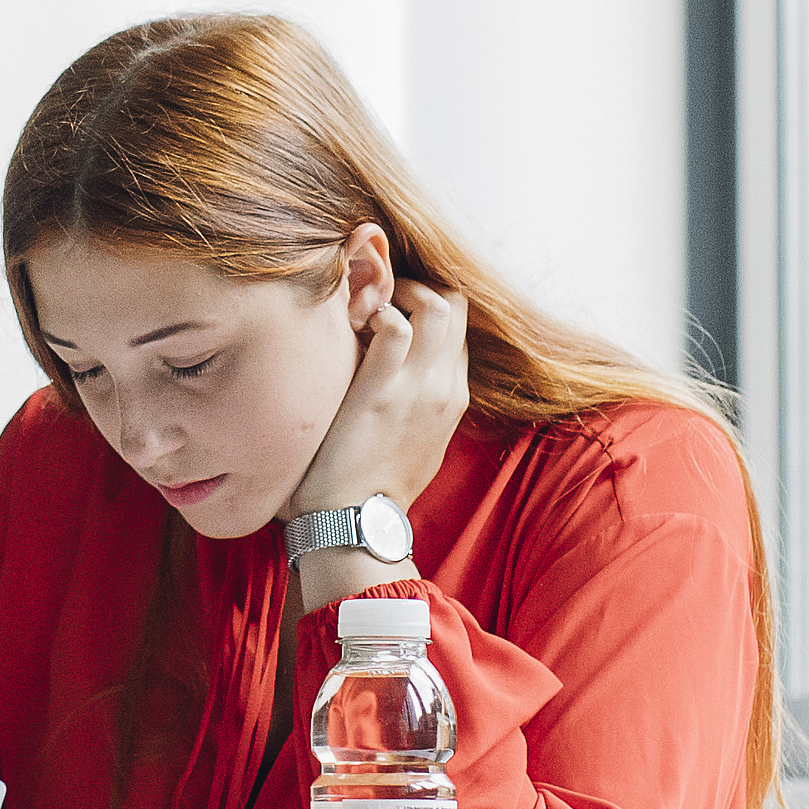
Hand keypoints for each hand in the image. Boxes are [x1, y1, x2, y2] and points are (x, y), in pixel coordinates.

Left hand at [285, 279, 469, 544]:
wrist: (355, 523)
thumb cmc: (372, 486)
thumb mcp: (416, 443)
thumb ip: (421, 406)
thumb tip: (403, 383)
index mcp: (453, 397)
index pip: (459, 327)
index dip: (427, 308)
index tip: (392, 311)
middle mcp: (444, 386)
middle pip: (456, 304)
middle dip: (419, 286)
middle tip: (380, 298)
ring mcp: (418, 386)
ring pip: (438, 303)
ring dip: (401, 291)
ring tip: (368, 308)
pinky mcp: (382, 390)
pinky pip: (393, 324)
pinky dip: (374, 312)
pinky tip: (350, 327)